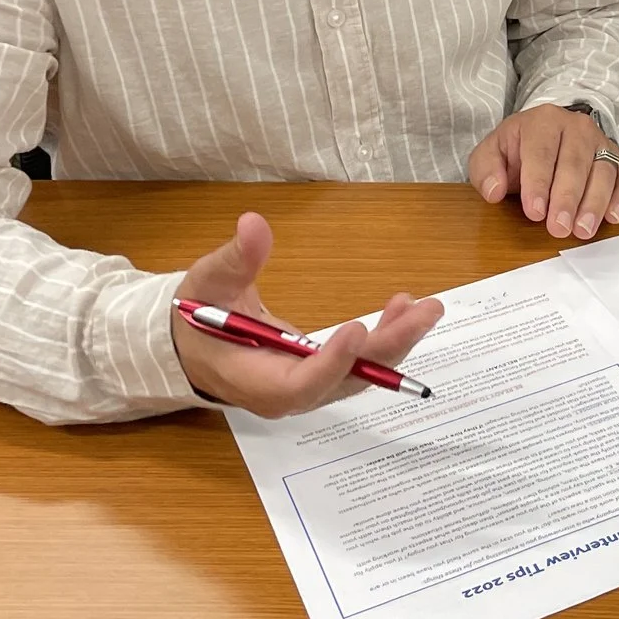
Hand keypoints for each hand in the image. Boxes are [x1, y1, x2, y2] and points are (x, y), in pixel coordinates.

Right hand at [172, 211, 442, 417]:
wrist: (193, 346)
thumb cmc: (197, 318)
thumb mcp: (207, 283)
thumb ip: (234, 258)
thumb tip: (253, 224)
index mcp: (254, 380)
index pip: (298, 384)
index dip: (330, 363)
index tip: (357, 328)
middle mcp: (288, 394)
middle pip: (345, 381)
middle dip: (388, 349)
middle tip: (424, 311)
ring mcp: (309, 387)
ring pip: (360, 375)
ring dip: (396, 343)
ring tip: (425, 307)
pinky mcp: (322, 375)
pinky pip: (359, 364)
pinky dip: (384, 339)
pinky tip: (402, 308)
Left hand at [467, 104, 618, 239]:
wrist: (545, 136)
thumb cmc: (519, 149)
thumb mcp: (491, 153)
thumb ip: (485, 170)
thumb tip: (494, 190)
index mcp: (543, 121)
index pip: (542, 151)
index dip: (538, 183)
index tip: (535, 212)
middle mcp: (577, 127)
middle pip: (575, 162)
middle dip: (567, 198)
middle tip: (559, 227)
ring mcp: (601, 142)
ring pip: (604, 171)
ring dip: (595, 203)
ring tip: (583, 229)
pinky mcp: (617, 158)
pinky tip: (614, 216)